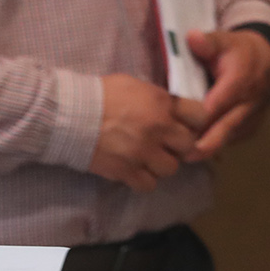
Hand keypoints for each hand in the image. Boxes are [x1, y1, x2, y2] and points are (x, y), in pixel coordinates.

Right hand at [91, 74, 203, 191]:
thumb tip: (171, 110)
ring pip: (171, 168)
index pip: (200, 115)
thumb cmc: (99, 94)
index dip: (195, 120)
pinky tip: (135, 169)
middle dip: (178, 144)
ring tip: (148, 157)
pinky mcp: (127, 172)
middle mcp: (158, 130)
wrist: (69, 114)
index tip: (186, 123)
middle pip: (188, 145)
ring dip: (161, 163)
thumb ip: (157, 99)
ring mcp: (144, 153)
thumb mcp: (134, 85)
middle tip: (165, 143)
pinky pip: (149, 184)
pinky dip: (144, 179)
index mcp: (161, 104)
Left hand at [183, 27, 269, 161]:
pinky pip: (229, 140)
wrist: (269, 61)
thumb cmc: (240, 51)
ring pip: (224, 140)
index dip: (194, 120)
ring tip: (179, 154)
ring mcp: (249, 121)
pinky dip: (212, 143)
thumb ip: (207, 42)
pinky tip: (192, 147)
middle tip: (177, 155)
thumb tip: (191, 37)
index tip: (172, 127)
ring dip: (204, 147)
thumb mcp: (225, 40)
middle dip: (199, 146)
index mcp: (238, 84)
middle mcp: (246, 106)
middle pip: (220, 133)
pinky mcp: (249, 130)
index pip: (213, 108)